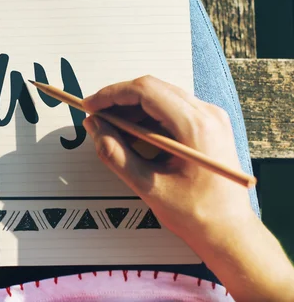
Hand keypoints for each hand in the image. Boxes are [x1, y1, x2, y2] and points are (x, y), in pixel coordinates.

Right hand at [81, 75, 255, 246]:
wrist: (231, 233)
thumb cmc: (197, 215)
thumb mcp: (148, 185)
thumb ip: (115, 153)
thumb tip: (94, 126)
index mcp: (195, 126)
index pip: (145, 91)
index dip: (112, 94)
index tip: (90, 105)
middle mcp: (207, 114)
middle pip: (153, 88)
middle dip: (119, 99)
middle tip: (96, 115)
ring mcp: (210, 117)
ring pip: (161, 95)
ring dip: (132, 107)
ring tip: (111, 127)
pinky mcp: (209, 124)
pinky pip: (172, 107)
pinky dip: (148, 115)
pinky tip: (133, 133)